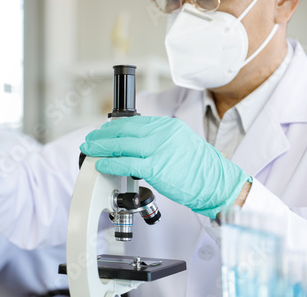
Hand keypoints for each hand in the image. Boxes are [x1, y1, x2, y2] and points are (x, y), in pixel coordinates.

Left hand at [80, 116, 250, 217]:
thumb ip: (158, 141)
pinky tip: (100, 165)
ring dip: (101, 148)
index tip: (103, 131)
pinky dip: (110, 164)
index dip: (114, 127)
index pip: (133, 123)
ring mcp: (158, 150)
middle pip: (124, 131)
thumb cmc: (200, 169)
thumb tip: (136, 145)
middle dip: (103, 135)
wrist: (217, 184)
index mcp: (167, 126)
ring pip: (121, 145)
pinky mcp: (156, 168)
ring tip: (89, 150)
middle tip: (90, 139)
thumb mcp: (180, 143)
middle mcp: (162, 134)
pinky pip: (126, 164)